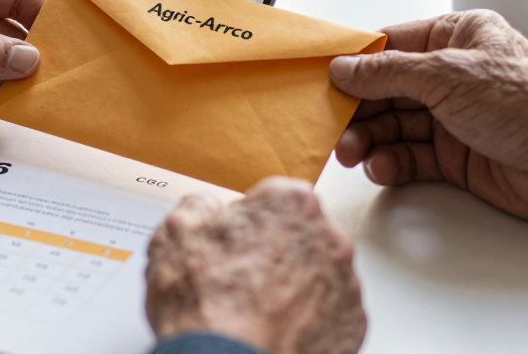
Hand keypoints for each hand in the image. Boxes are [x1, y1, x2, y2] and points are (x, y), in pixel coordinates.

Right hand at [146, 178, 365, 353]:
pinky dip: (308, 320)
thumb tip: (203, 209)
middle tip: (240, 278)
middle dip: (274, 251)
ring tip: (256, 310)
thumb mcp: (175, 235)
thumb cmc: (207, 306)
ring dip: (293, 285)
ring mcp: (346, 284)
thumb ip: (197, 206)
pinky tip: (276, 329)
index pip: (273, 198)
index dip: (246, 221)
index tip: (231, 241)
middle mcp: (330, 238)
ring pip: (317, 274)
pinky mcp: (352, 326)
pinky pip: (329, 313)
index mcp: (292, 204)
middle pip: (300, 235)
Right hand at [329, 9, 527, 225]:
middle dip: (357, 108)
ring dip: (369, 139)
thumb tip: (344, 68)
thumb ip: (388, 72)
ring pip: (394, 126)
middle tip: (331, 125)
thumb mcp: (447, 75)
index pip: (390, 44)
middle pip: (386, 89)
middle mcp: (452, 75)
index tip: (320, 77)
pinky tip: (382, 167)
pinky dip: (392, 162)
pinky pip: (410, 157)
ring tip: (352, 152)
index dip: (354, 62)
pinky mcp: (456, 158)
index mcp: (457, 37)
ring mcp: (454, 118)